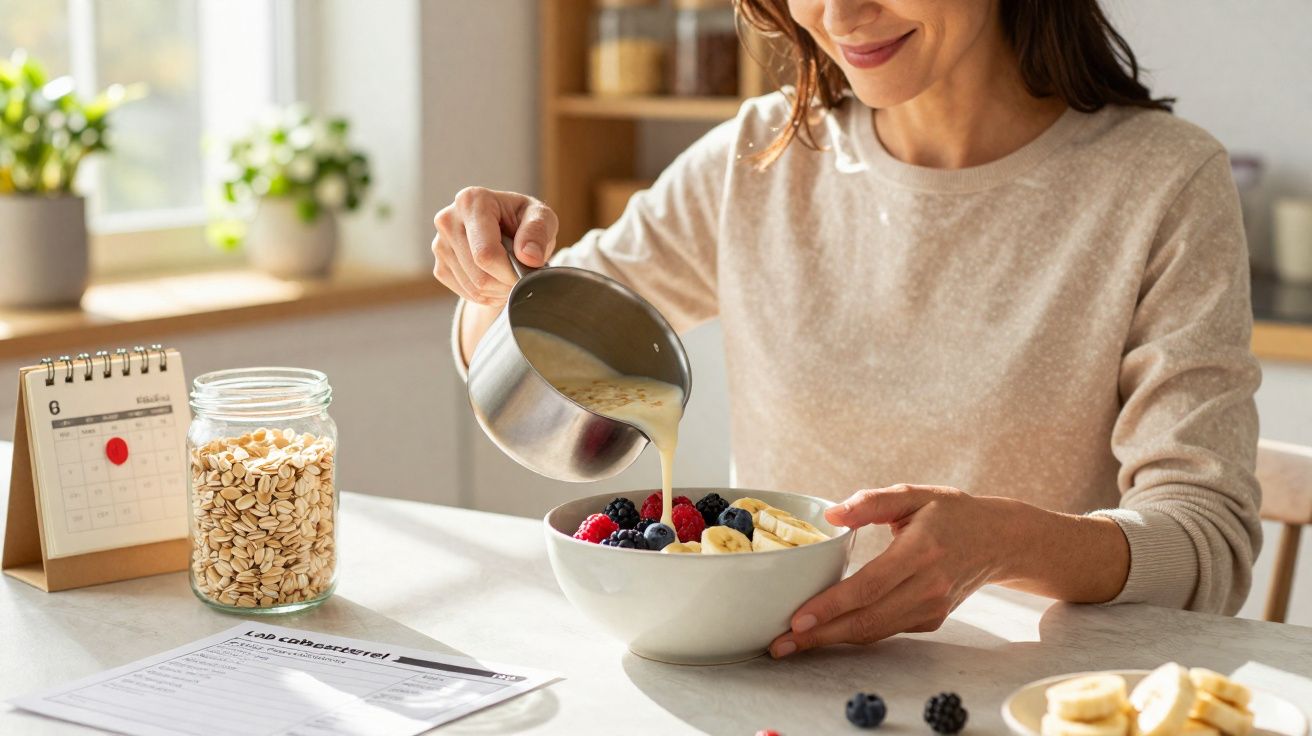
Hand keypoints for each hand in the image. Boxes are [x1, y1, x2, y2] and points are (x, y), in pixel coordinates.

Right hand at [432, 186, 558, 305]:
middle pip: (479, 274)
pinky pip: (465, 293)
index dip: (510, 272)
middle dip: (507, 283)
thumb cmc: (524, 220)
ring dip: (499, 291)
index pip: (486, 253)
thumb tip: (529, 257)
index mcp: (472, 201)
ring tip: (511, 275)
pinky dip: (487, 295)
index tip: (528, 273)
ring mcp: (439, 244)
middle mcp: (448, 220)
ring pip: (473, 287)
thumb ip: (538, 231)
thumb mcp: (541, 216)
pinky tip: (497, 280)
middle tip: (523, 276)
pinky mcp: (439, 266)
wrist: (505, 229)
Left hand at [770, 484, 1011, 657]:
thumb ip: (871, 502)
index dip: (831, 606)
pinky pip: (887, 630)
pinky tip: (826, 632)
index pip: (869, 586)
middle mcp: (928, 586)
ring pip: (875, 632)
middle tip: (780, 643)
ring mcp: (932, 608)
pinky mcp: (932, 620)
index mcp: (921, 551)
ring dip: (832, 640)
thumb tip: (831, 514)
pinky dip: (855, 633)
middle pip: (867, 620)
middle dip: (820, 636)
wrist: (998, 540)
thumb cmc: (951, 512)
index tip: (798, 618)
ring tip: (793, 643)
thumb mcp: (913, 494)